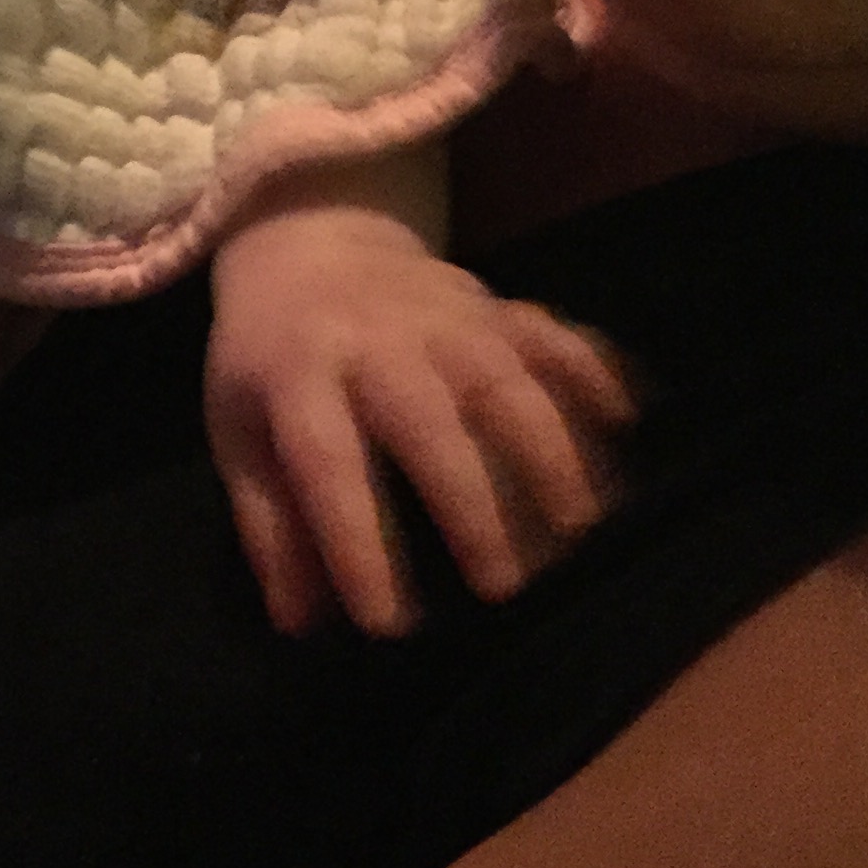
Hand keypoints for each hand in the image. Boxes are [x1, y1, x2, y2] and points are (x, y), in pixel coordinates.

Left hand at [205, 201, 634, 637]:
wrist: (306, 244)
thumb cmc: (269, 362)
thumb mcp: (240, 432)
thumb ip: (270, 526)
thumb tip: (302, 623)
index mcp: (297, 373)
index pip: (327, 461)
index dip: (356, 541)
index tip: (389, 623)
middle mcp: (374, 340)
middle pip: (426, 417)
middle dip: (469, 502)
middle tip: (504, 587)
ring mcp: (443, 316)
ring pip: (502, 377)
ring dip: (546, 449)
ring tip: (578, 528)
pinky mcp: (493, 304)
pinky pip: (550, 333)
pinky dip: (592, 371)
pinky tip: (627, 422)